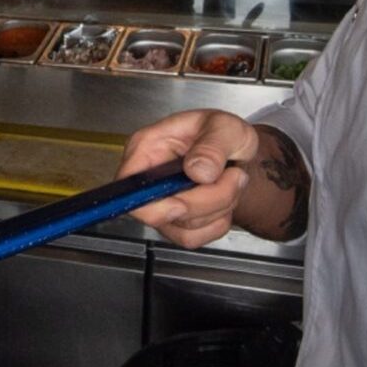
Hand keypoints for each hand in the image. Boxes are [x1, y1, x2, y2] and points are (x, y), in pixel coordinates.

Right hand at [117, 109, 258, 248]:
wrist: (238, 154)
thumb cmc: (223, 135)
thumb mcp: (225, 128)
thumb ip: (212, 147)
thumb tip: (197, 170)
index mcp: (146, 147)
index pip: (128, 186)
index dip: (151, 203)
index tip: (182, 203)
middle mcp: (147, 178)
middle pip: (159, 213)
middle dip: (205, 201)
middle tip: (234, 176)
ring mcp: (159, 203)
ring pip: (182, 227)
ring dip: (218, 209)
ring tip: (233, 180)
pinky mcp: (174, 223)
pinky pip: (193, 238)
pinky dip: (217, 224)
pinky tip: (225, 200)